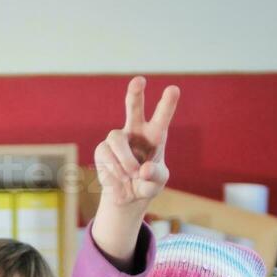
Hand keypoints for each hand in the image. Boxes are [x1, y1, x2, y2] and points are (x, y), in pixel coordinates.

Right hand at [95, 76, 178, 210]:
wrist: (127, 195)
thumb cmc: (147, 183)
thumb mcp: (157, 183)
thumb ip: (154, 177)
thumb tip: (143, 170)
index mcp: (155, 135)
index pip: (162, 116)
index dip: (167, 103)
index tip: (173, 89)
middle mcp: (136, 131)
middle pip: (133, 107)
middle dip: (135, 94)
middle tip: (139, 80)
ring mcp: (117, 138)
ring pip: (117, 139)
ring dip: (125, 159)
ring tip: (132, 174)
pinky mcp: (103, 149)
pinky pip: (107, 154)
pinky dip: (115, 170)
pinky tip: (121, 178)